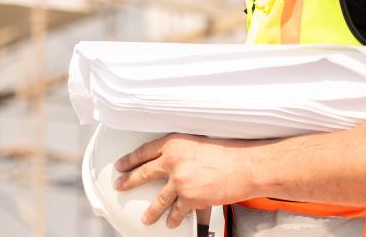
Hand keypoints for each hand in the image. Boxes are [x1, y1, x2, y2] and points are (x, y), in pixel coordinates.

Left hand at [114, 133, 255, 228]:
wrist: (246, 166)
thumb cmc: (229, 152)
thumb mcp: (199, 142)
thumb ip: (182, 150)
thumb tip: (173, 160)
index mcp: (174, 143)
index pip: (144, 151)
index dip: (130, 159)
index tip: (122, 164)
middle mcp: (173, 161)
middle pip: (143, 173)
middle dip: (128, 180)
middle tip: (120, 185)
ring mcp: (180, 181)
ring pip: (158, 199)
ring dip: (151, 211)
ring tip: (145, 218)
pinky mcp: (189, 197)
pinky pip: (177, 211)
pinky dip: (174, 219)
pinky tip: (170, 223)